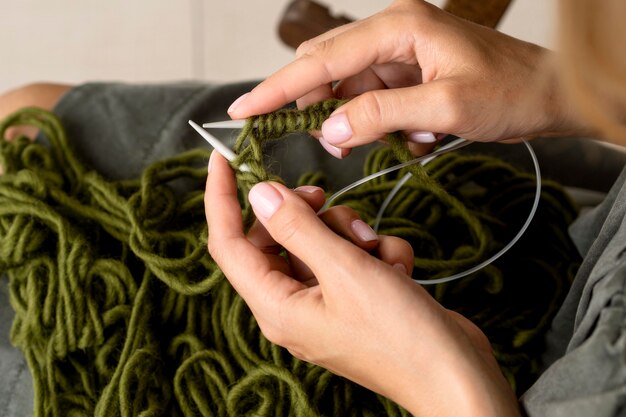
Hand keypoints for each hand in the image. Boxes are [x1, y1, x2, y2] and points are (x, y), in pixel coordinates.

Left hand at [205, 151, 520, 415]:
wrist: (456, 374)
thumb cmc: (398, 334)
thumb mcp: (343, 271)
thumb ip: (297, 229)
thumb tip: (259, 195)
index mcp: (276, 305)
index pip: (228, 243)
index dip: (221, 198)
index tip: (223, 158)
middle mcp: (293, 303)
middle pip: (277, 237)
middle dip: (305, 213)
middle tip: (325, 198)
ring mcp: (325, 301)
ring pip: (318, 240)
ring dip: (349, 232)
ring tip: (375, 250)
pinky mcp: (354, 297)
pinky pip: (350, 256)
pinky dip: (374, 251)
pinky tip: (397, 268)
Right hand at [227, 0, 585, 152]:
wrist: (549, 94)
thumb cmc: (510, 91)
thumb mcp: (447, 105)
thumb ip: (383, 114)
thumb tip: (329, 130)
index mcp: (397, 27)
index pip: (320, 58)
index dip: (276, 87)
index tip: (242, 110)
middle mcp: (391, 33)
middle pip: (325, 67)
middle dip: (314, 107)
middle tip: (320, 143)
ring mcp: (398, 53)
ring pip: (347, 88)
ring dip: (354, 121)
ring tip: (397, 138)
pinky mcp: (406, 74)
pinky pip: (371, 99)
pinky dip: (378, 123)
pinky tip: (415, 135)